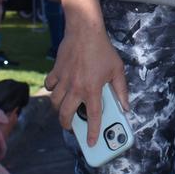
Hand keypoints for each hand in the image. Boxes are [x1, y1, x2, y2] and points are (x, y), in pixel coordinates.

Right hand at [44, 24, 127, 145]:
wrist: (85, 30)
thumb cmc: (103, 50)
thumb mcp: (117, 70)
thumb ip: (121, 90)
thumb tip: (125, 107)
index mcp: (93, 89)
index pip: (93, 117)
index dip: (92, 132)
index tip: (91, 143)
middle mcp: (76, 87)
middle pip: (66, 114)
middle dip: (68, 125)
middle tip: (72, 126)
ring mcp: (64, 80)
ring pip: (55, 103)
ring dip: (59, 109)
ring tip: (66, 109)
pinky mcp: (56, 71)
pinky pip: (49, 86)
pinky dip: (52, 90)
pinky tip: (59, 88)